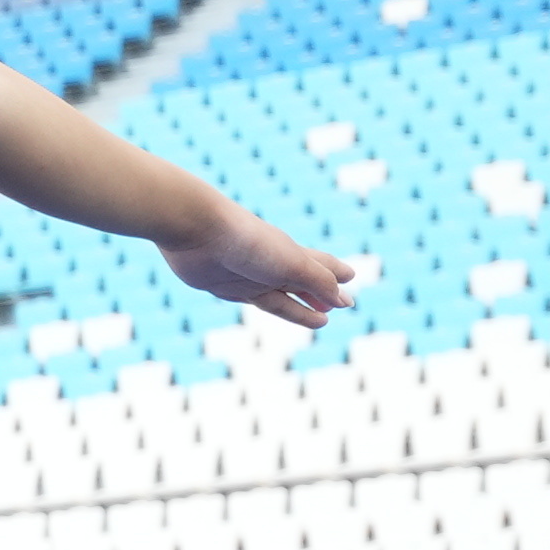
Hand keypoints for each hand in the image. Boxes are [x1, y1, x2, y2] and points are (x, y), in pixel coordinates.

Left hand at [169, 198, 356, 329]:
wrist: (198, 230)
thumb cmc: (248, 242)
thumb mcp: (291, 264)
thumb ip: (317, 281)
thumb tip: (340, 297)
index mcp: (292, 253)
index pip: (321, 265)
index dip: (336, 274)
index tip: (351, 277)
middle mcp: (273, 264)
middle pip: (306, 282)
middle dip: (325, 293)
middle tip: (344, 304)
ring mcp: (251, 277)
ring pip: (285, 297)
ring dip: (304, 308)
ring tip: (323, 319)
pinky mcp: (227, 286)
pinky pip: (258, 302)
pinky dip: (276, 309)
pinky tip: (278, 307)